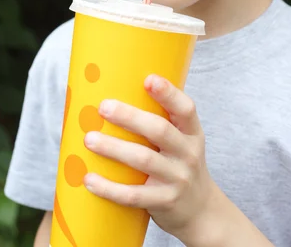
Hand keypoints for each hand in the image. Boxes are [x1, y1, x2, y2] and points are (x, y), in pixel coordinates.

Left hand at [83, 75, 216, 241]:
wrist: (201, 210)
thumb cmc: (180, 165)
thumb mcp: (182, 141)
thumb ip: (161, 122)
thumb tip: (116, 96)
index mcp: (192, 132)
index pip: (185, 108)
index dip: (168, 93)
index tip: (148, 79)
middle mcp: (188, 153)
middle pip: (159, 130)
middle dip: (130, 117)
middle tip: (104, 107)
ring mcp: (178, 178)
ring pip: (144, 159)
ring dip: (114, 148)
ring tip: (89, 139)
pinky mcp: (164, 201)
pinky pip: (134, 195)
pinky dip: (109, 188)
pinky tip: (89, 179)